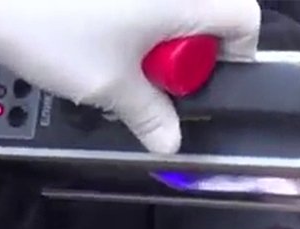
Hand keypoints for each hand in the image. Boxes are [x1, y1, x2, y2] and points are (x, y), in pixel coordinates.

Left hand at [0, 0, 259, 153]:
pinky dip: (133, 22)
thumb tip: (170, 142)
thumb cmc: (55, 33)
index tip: (203, 82)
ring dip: (156, 40)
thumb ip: (148, 115)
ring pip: (171, 11)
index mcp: (183, 0)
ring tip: (123, 64)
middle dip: (187, 53)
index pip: (244, 19)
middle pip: (209, 15)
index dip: (237, 55)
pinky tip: (101, 41)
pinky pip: (140, 4)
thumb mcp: (106, 86)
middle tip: (155, 81)